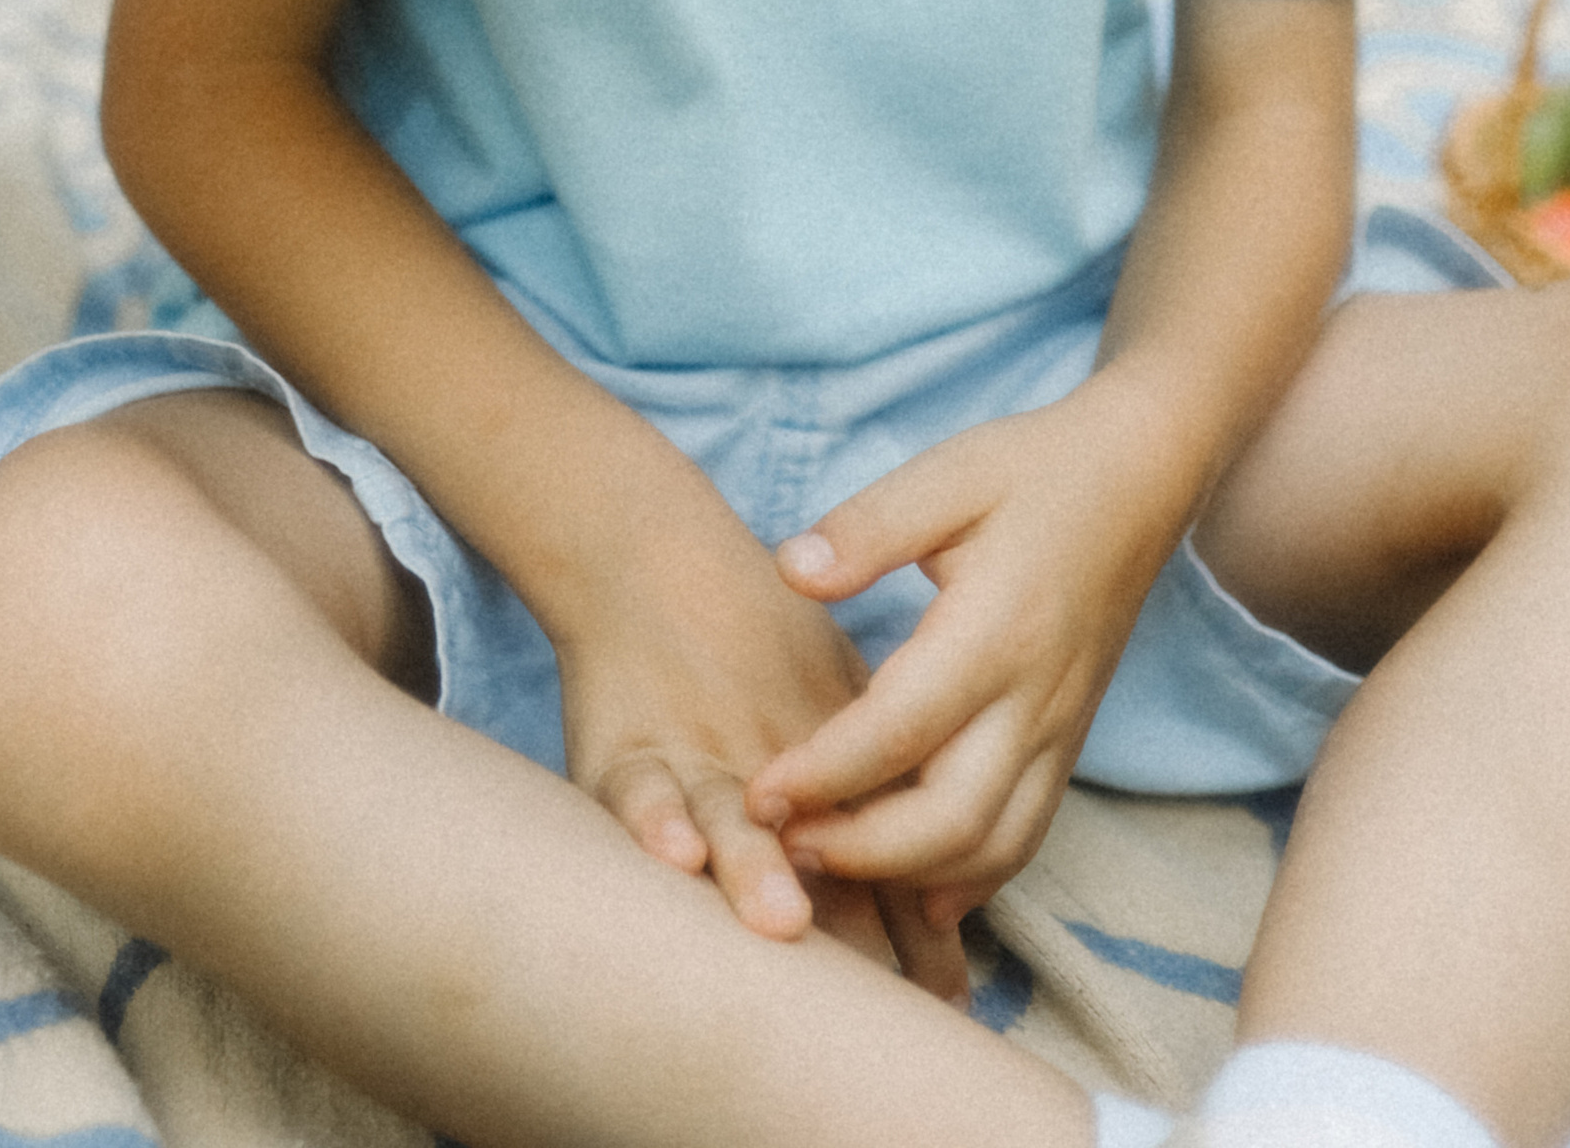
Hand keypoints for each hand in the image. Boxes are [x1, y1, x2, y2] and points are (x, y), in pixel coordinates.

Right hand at [548, 501, 972, 999]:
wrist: (656, 562)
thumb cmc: (757, 654)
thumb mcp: (834, 719)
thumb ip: (879, 815)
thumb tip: (938, 938)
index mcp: (831, 785)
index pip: (882, 872)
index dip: (914, 944)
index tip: (947, 1007)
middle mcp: (768, 786)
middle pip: (812, 858)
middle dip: (845, 926)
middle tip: (876, 995)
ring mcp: (695, 765)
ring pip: (732, 822)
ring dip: (756, 867)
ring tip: (782, 914)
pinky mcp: (622, 750)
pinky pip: (636, 789)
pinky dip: (653, 818)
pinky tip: (673, 850)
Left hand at [747, 385, 1185, 931]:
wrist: (1140, 479)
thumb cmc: (1034, 470)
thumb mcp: (947, 473)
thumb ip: (868, 526)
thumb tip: (791, 572)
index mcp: (995, 631)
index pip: (898, 732)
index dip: (823, 775)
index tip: (756, 793)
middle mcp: (1034, 698)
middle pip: (950, 820)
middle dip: (860, 849)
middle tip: (780, 840)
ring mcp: (1059, 730)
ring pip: (991, 846)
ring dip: (908, 873)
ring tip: (827, 859)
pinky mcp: (1068, 743)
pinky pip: (1024, 836)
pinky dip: (969, 877)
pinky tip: (914, 886)